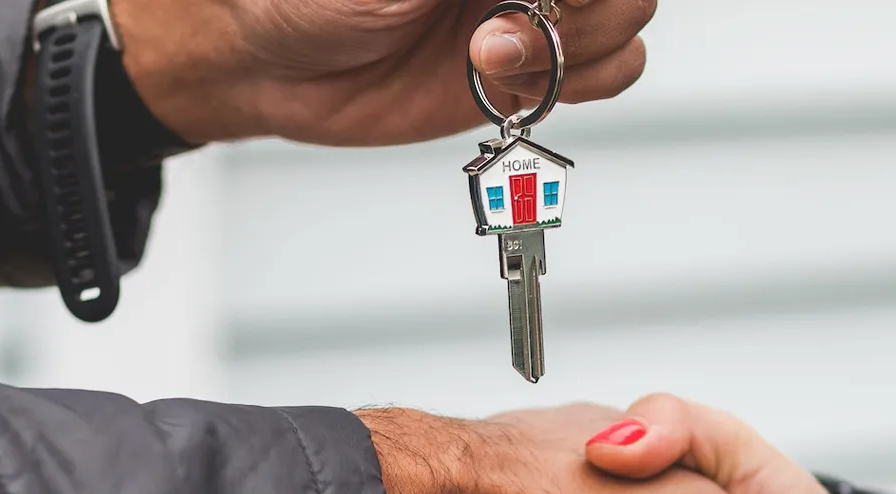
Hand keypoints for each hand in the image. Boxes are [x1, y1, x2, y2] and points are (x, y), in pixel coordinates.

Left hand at [110, 0, 654, 145]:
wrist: (265, 62)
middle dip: (579, 4)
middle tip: (497, 30)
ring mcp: (537, 1)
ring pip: (630, 15)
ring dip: (571, 46)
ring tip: (486, 59)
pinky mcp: (534, 65)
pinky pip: (613, 69)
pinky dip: (579, 82)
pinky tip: (511, 83)